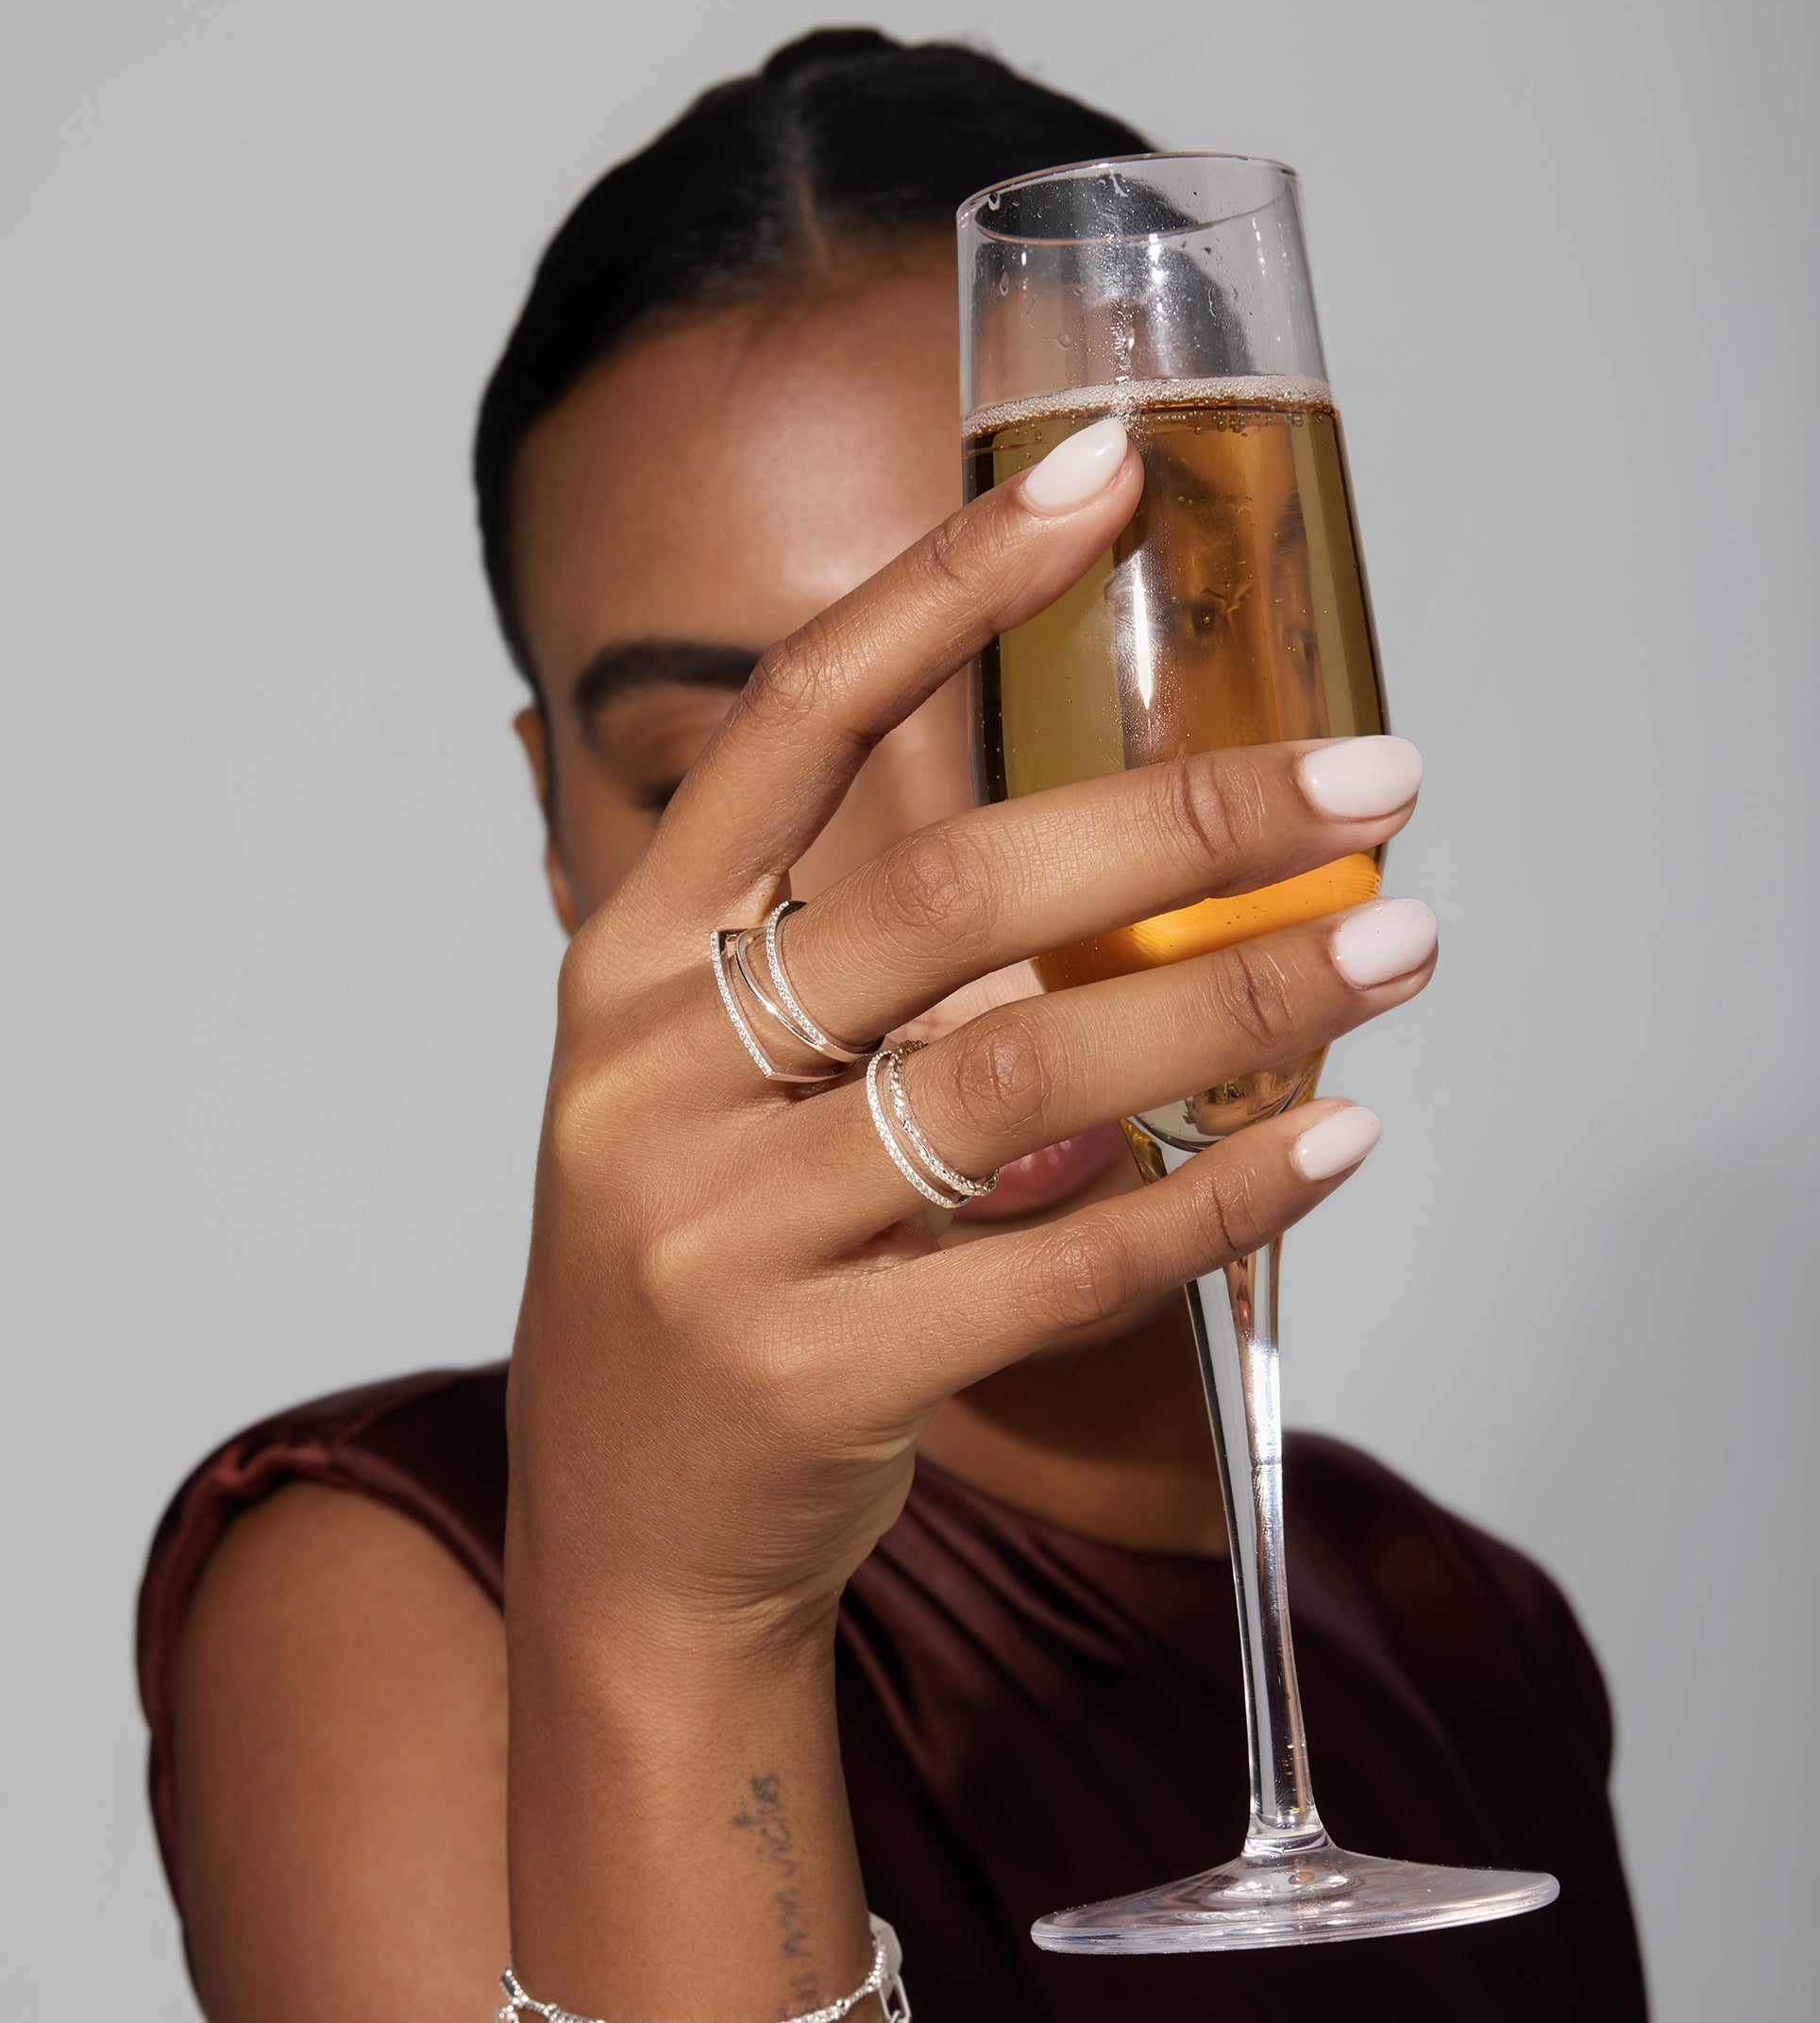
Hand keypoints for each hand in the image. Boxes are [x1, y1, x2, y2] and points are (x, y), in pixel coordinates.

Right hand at [510, 426, 1431, 1653]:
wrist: (631, 1543)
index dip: (942, 589)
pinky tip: (1329, 1146)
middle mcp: (657, 1080)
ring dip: (1233, 995)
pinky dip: (1213, 1204)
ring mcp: (720, 1234)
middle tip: (1370, 781)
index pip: (788, 727)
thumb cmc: (709, 1286)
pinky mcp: (813, 1374)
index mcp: (628, 970)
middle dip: (1182, 818)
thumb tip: (1130, 874)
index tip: (1103, 479)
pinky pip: (1057, 1264)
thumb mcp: (721, 1097)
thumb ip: (866, 984)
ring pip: (1020, 1080)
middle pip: (944, 894)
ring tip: (1394, 947)